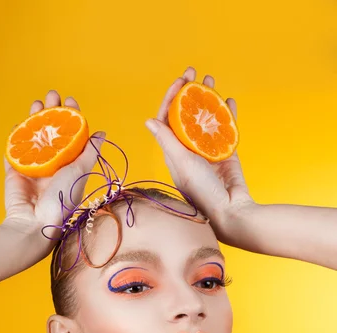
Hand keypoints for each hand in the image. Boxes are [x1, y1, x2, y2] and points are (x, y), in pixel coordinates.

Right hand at [2, 89, 105, 257]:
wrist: (36, 223)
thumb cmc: (63, 200)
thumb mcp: (80, 172)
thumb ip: (90, 152)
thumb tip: (102, 133)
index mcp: (70, 165)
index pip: (72, 135)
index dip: (71, 117)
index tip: (71, 101)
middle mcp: (53, 165)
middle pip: (52, 131)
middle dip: (52, 111)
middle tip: (52, 94)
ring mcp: (34, 168)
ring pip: (33, 136)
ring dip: (34, 118)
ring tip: (36, 103)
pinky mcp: (15, 172)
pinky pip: (14, 151)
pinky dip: (15, 137)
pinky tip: (18, 123)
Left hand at [145, 67, 255, 242]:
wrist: (230, 212)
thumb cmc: (202, 192)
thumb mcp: (182, 164)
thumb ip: (168, 142)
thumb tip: (149, 121)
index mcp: (174, 152)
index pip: (168, 119)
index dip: (171, 98)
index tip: (181, 80)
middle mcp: (189, 149)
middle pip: (187, 114)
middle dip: (190, 91)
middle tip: (196, 72)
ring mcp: (208, 151)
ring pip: (206, 118)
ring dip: (208, 98)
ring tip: (211, 80)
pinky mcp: (226, 154)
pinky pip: (226, 129)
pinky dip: (228, 115)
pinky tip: (229, 101)